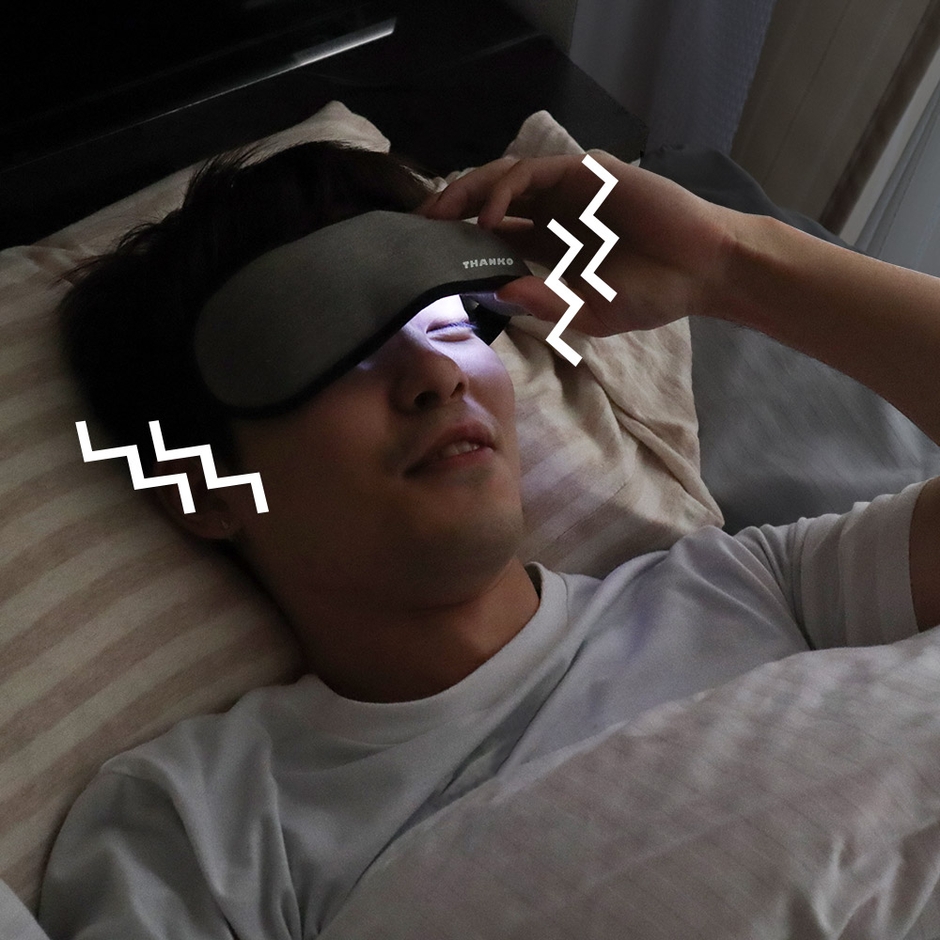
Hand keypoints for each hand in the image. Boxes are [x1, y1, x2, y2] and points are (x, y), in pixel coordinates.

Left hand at [419, 152, 742, 334]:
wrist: (702, 271)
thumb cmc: (652, 294)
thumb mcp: (589, 311)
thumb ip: (544, 303)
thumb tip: (494, 295)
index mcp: (549, 247)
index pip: (492, 237)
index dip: (458, 242)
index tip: (424, 257)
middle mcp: (552, 214)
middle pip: (488, 204)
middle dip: (450, 212)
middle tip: (416, 230)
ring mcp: (568, 192)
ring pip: (503, 181)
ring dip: (467, 195)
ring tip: (439, 218)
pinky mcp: (586, 173)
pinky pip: (534, 174)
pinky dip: (506, 191)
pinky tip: (489, 218)